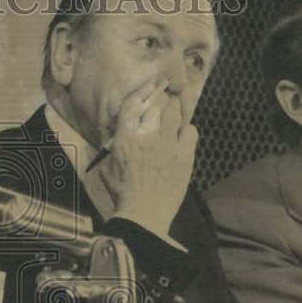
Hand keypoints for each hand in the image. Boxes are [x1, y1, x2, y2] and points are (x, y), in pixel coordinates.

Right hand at [98, 79, 197, 236]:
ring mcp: (168, 145)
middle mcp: (147, 136)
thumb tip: (120, 135)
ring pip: (176, 114)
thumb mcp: (110, 167)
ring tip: (176, 115)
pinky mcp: (185, 155)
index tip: (148, 88)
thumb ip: (116, 147)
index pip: (131, 106)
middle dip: (163, 99)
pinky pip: (191, 131)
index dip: (141, 94)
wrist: (144, 214)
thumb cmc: (123, 194)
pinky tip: (184, 136)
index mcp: (125, 139)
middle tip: (166, 97)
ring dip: (176, 113)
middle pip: (159, 105)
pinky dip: (188, 131)